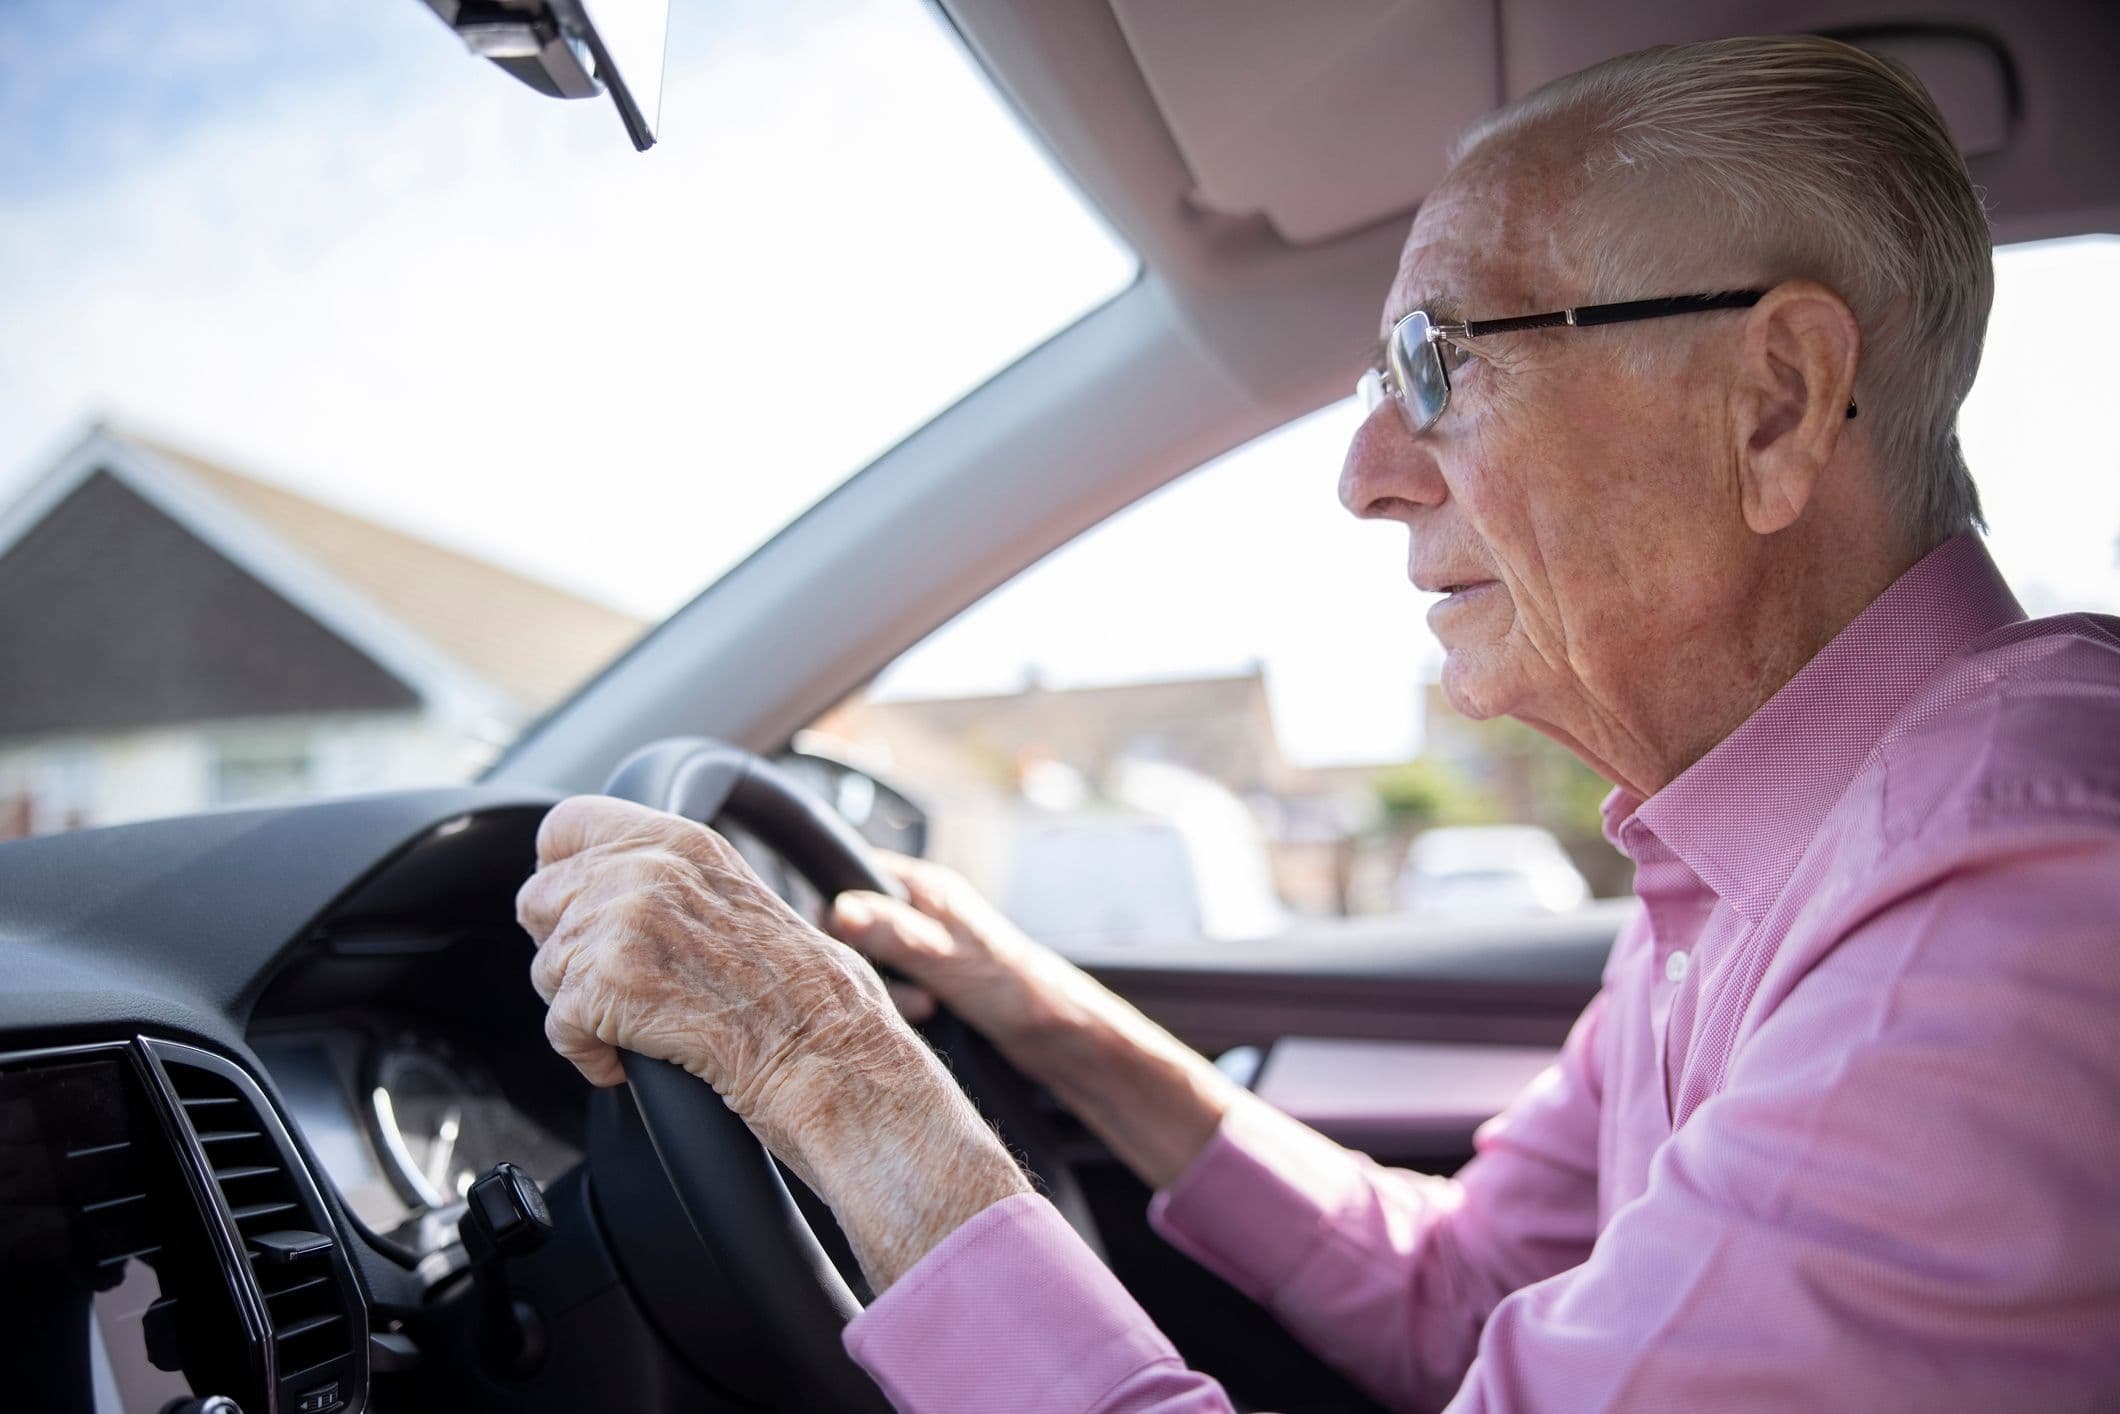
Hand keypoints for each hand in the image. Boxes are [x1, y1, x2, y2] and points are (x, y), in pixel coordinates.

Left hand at [514, 797, 1029, 1288]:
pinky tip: (634, 1057)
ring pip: (546, 970)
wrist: (828, 1052)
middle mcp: (646, 868)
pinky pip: (558, 1027)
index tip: (577, 909)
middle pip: (539, 901)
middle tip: (623, 983)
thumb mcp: (736, 897)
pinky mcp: (607, 984)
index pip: (565, 825)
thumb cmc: (803, 994)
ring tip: (645, 1021)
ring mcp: (624, 923)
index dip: (562, 873)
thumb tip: (603, 887)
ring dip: (584, 1008)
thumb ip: (667, 878)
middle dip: (569, 950)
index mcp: (680, 840)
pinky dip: (590, 1054)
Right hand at [824, 851, 1072, 1048]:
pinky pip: (892, 988)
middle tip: (899, 990)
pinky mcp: (931, 982)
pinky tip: (923, 1020)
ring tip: (924, 1008)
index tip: (843, 948)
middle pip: (856, 926)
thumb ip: (892, 934)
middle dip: (865, 961)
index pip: (854, 876)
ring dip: (887, 990)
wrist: (1062, 1036)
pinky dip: (898, 1006)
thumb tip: (839, 910)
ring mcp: (926, 947)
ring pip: (873, 962)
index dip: (837, 910)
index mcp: (927, 888)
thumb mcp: (946, 958)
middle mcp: (923, 912)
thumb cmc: (1016, 988)